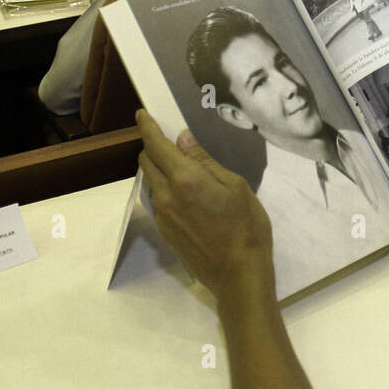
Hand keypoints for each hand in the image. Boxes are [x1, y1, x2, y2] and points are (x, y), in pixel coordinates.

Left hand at [136, 109, 275, 301]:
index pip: (156, 145)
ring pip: (151, 182)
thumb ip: (205, 161)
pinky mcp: (166, 232)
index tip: (141, 114)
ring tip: (183, 168)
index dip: (147, 127)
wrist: (238, 275)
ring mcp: (163, 216)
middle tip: (172, 141)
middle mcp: (166, 196)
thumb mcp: (235, 186)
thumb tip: (183, 139)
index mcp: (185, 179)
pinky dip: (165, 189)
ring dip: (159, 169)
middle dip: (153, 147)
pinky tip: (187, 195)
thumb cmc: (246, 227)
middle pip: (147, 162)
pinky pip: (158, 201)